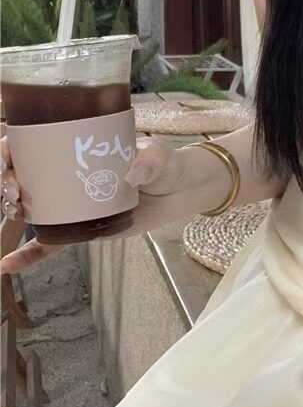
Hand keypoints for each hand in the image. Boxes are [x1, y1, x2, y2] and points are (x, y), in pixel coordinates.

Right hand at [0, 135, 189, 274]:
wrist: (181, 191)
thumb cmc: (168, 164)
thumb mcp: (160, 155)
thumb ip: (151, 160)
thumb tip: (133, 173)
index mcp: (81, 145)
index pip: (35, 141)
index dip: (11, 147)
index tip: (7, 156)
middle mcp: (70, 172)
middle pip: (23, 172)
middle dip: (6, 178)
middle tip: (16, 191)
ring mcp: (73, 201)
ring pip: (30, 204)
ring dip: (11, 207)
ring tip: (17, 210)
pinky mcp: (81, 227)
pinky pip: (50, 243)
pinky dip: (29, 255)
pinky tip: (7, 265)